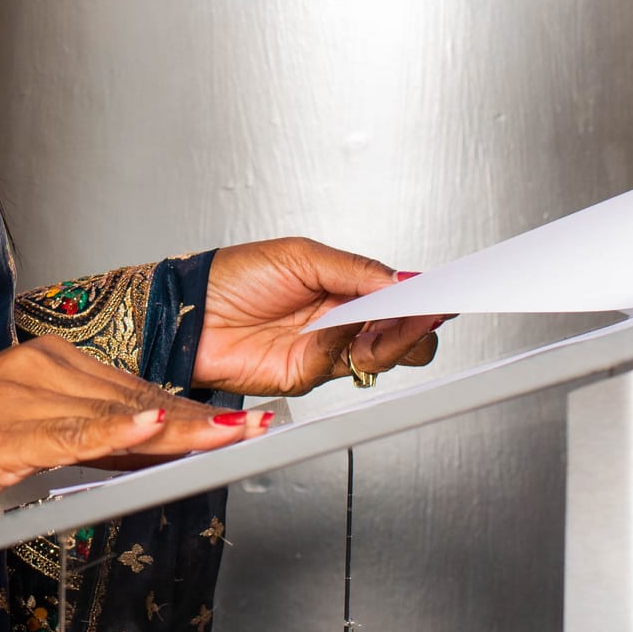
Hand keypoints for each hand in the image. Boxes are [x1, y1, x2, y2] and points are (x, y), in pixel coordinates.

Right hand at [0, 337, 246, 509]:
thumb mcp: (34, 434)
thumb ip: (93, 438)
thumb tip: (156, 449)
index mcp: (50, 362)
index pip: (137, 389)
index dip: (192, 410)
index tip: (242, 422)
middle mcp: (40, 368)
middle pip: (135, 399)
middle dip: (199, 421)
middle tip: (254, 430)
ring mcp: (20, 397)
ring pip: (112, 414)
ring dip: (176, 429)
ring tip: (227, 435)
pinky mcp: (2, 433)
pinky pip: (68, 434)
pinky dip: (113, 433)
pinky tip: (149, 430)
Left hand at [192, 236, 448, 395]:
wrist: (187, 308)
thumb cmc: (232, 275)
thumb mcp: (301, 256)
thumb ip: (357, 271)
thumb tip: (405, 281)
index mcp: (343, 289)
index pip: (396, 300)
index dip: (422, 299)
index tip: (445, 293)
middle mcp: (340, 324)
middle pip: (401, 336)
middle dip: (420, 323)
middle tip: (429, 308)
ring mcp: (326, 351)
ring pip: (381, 354)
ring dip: (397, 333)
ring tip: (406, 313)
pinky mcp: (305, 374)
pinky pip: (340, 360)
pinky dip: (348, 339)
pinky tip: (348, 320)